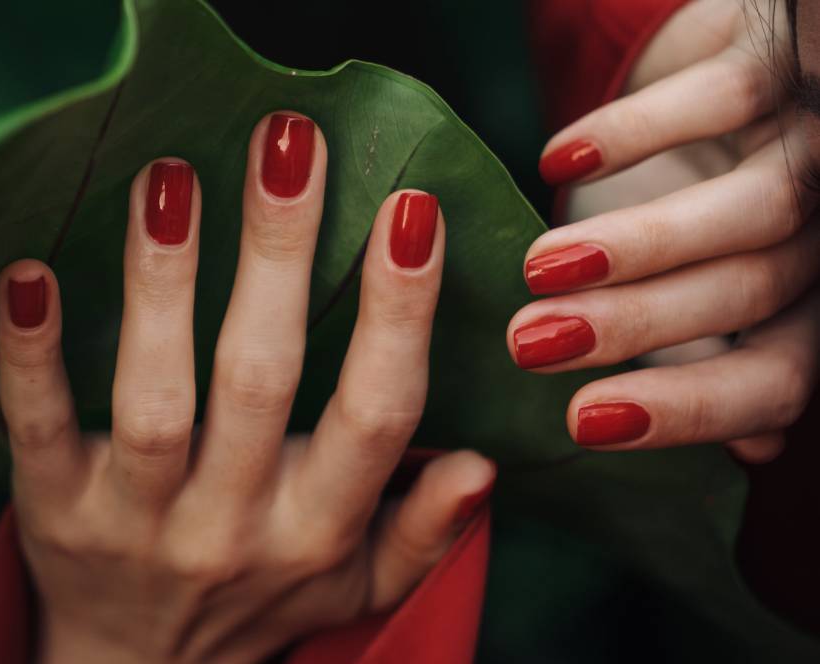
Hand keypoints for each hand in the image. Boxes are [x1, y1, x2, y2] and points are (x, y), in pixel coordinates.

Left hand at [0, 112, 493, 662]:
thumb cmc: (263, 602)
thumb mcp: (358, 585)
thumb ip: (423, 529)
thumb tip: (483, 464)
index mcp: (317, 531)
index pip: (376, 414)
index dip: (399, 315)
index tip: (411, 212)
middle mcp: (232, 525)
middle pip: (262, 380)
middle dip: (279, 258)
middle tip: (289, 147)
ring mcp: (136, 522)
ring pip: (156, 397)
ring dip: (165, 284)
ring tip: (173, 179)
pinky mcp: (52, 513)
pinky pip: (40, 428)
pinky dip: (33, 355)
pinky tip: (32, 275)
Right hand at [509, 0, 819, 461]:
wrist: (733, 77)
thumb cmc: (701, 207)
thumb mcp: (707, 287)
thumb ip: (717, 362)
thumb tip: (755, 453)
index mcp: (804, 301)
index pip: (774, 378)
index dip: (687, 410)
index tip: (583, 421)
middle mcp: (818, 232)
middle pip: (754, 291)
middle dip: (641, 326)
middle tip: (531, 343)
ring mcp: (804, 142)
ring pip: (755, 208)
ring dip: (637, 244)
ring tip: (538, 268)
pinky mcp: (771, 59)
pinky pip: (720, 98)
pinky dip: (633, 132)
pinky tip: (557, 161)